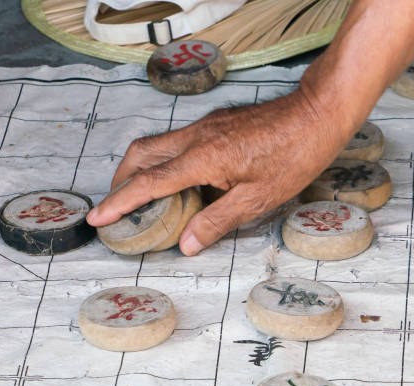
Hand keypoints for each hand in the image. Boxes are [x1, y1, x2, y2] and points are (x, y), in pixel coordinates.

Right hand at [86, 86, 353, 254]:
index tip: (97, 217)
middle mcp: (196, 138)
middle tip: (115, 205)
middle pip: (141, 153)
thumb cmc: (294, 156)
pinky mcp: (215, 122)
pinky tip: (177, 178)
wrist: (316, 114)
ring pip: (156, 144)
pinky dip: (162, 159)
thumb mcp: (258, 199)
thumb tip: (186, 243)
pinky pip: (176, 140)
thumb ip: (217, 220)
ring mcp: (204, 126)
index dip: (119, 202)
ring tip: (139, 194)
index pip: (148, 183)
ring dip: (139, 167)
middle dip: (120, 179)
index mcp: (203, 159)